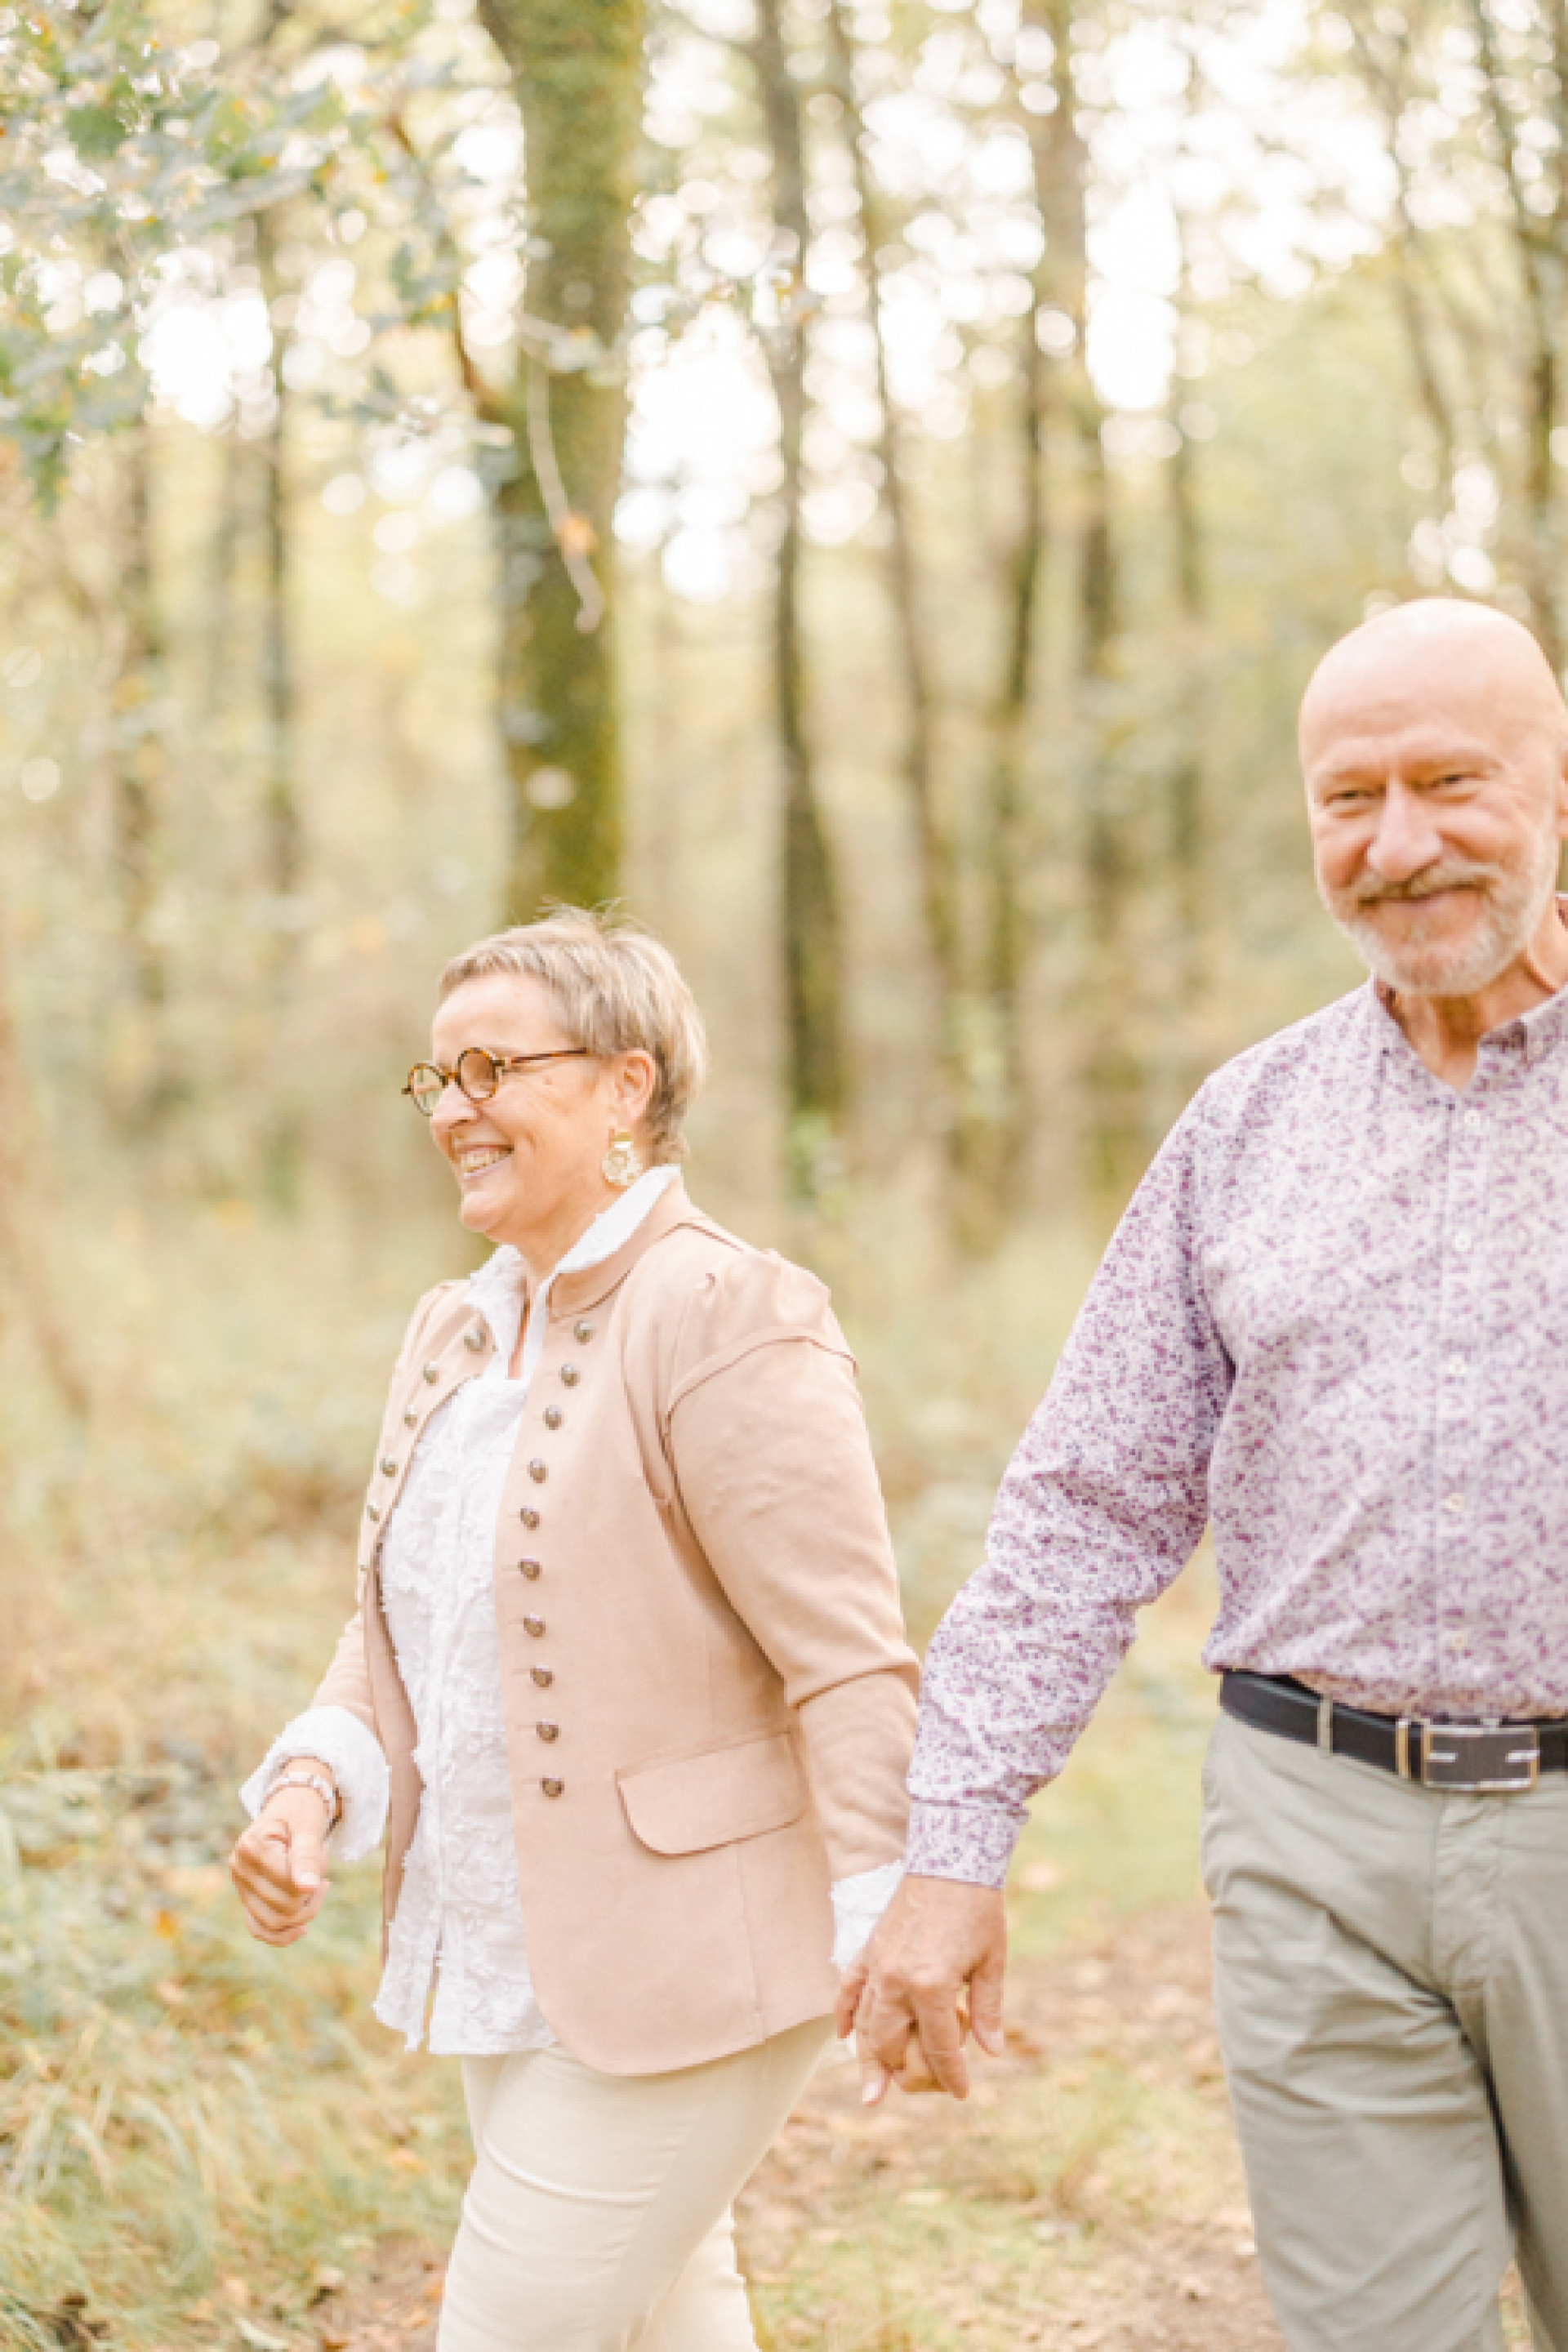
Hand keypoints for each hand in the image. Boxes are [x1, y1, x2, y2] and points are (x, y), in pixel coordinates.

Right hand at [229, 1761, 335, 1946]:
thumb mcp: (308, 1827)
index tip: (322, 1851)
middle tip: (320, 1865)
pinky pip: (258, 1928)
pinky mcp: (246, 1896)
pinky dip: (282, 1934)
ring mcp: (239, 1884)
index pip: (288, 1884)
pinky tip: (302, 1929)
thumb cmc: (302, 1813)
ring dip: (304, 1910)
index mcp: (252, 1846)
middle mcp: (239, 1867)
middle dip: (311, 1893)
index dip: (313, 1876)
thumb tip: (308, 1888)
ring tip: (314, 1884)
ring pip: (273, 1922)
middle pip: (282, 1907)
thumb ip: (307, 1856)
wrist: (291, 1805)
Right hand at [836, 1874, 1006, 2104]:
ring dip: (868, 2060)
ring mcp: (878, 1966)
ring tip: (871, 2093)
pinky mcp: (870, 1950)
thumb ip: (988, 2009)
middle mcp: (897, 1981)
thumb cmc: (978, 1909)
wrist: (950, 1858)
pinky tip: (842, 2037)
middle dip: (906, 2075)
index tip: (962, 2093)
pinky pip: (847, 1989)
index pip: (940, 2048)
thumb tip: (991, 2052)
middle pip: (892, 2046)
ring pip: (865, 2025)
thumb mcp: (991, 1961)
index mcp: (932, 1987)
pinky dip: (843, 2015)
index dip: (952, 2075)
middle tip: (918, 2089)